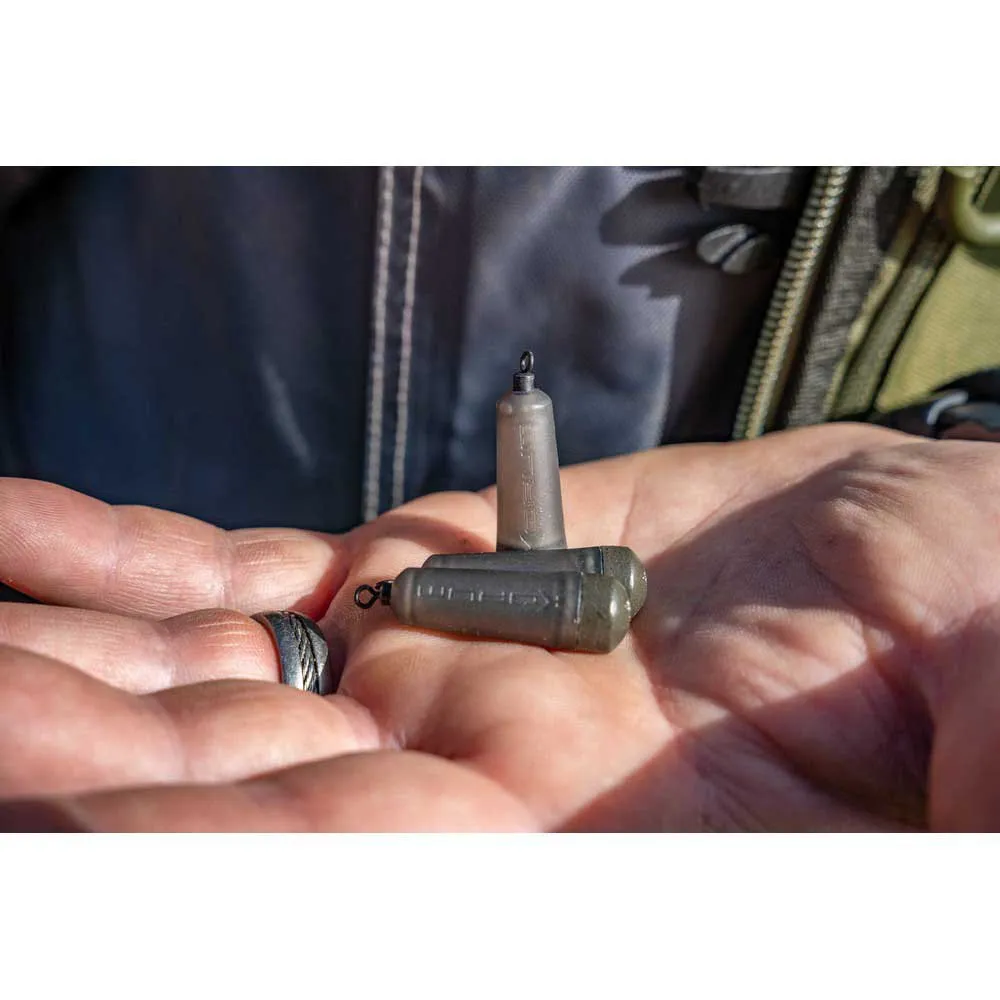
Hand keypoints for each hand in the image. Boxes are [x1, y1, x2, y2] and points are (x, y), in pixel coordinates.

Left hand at [1, 423, 998, 830]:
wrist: (938, 547)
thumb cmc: (980, 622)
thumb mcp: (983, 720)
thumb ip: (937, 795)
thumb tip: (934, 842)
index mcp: (613, 856)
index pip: (373, 888)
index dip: (225, 871)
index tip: (79, 845)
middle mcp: (496, 788)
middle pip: (247, 801)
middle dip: (92, 766)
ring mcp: (449, 675)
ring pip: (224, 690)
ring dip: (85, 668)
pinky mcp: (438, 575)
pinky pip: (261, 579)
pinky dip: (144, 557)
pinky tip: (34, 534)